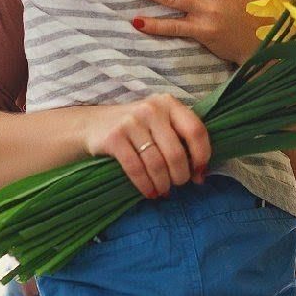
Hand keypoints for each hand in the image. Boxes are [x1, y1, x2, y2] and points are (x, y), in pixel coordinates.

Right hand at [80, 93, 210, 197]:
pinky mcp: (114, 137)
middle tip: (178, 184)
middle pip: (176, 152)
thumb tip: (201, 173)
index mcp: (169, 103)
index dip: (202, 156)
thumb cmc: (136, 127)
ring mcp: (131, 122)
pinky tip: (150, 192)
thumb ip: (181, 138)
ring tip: (164, 191)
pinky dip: (146, 186)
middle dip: (180, 176)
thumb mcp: (160, 122)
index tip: (199, 174)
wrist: (93, 124)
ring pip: (157, 164)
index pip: (196, 131)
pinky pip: (136, 169)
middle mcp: (152, 109)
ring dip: (163, 184)